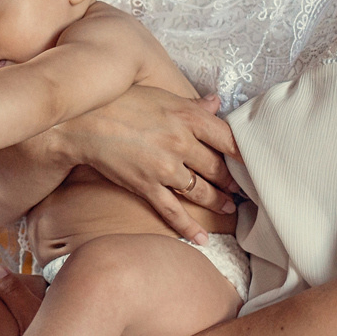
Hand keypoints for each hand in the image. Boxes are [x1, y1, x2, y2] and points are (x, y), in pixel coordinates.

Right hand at [52, 87, 239, 240]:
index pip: (229, 139)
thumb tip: (216, 102)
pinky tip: (202, 239)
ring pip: (200, 190)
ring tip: (227, 208)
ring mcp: (164, 167)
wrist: (82, 121)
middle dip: (232, 182)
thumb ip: (191, 105)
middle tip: (242, 190)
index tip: (254, 163)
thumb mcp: (161, 96)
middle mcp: (180, 142)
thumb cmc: (121, 102)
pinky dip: (188, 227)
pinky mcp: (146, 185)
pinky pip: (172, 211)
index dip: (245, 154)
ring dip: (217, 202)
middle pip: (217, 168)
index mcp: (187, 116)